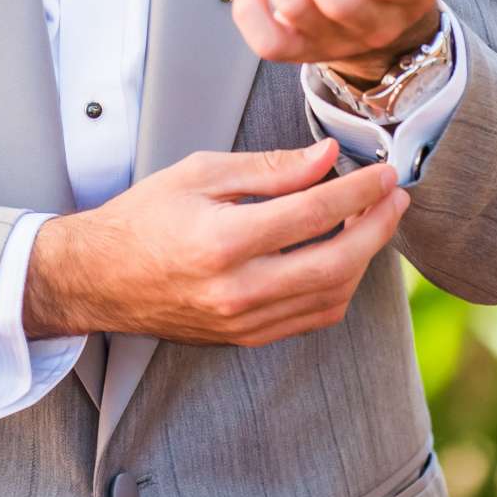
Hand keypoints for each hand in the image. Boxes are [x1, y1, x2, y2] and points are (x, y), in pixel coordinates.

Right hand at [22, 139, 409, 343]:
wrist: (100, 278)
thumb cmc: (144, 218)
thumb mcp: (201, 173)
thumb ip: (270, 168)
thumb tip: (327, 159)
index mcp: (223, 240)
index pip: (314, 211)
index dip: (360, 190)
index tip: (383, 172)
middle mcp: (238, 289)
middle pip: (338, 262)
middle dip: (378, 227)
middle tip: (396, 198)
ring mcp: (244, 321)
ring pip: (332, 295)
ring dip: (365, 258)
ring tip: (373, 223)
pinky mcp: (247, 338)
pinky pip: (312, 317)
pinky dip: (338, 287)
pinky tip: (345, 258)